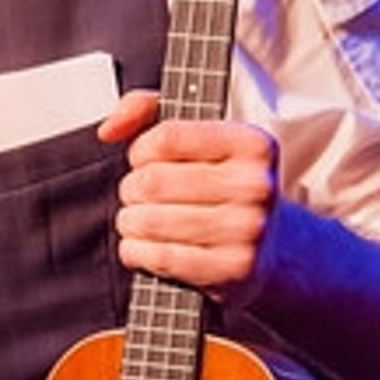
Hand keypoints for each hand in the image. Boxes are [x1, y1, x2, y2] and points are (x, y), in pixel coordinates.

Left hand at [99, 89, 279, 302]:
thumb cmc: (222, 187)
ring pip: (150, 220)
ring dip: (130, 222)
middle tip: (138, 195)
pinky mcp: (232, 269)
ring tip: (138, 221)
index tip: (143, 159)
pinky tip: (143, 246)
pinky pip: (159, 257)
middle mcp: (257, 185)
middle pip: (153, 181)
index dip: (140, 150)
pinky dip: (137, 252)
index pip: (167, 137)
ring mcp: (247, 230)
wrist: (269, 247)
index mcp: (253, 144)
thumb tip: (110, 128)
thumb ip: (147, 110)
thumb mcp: (198, 138)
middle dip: (131, 189)